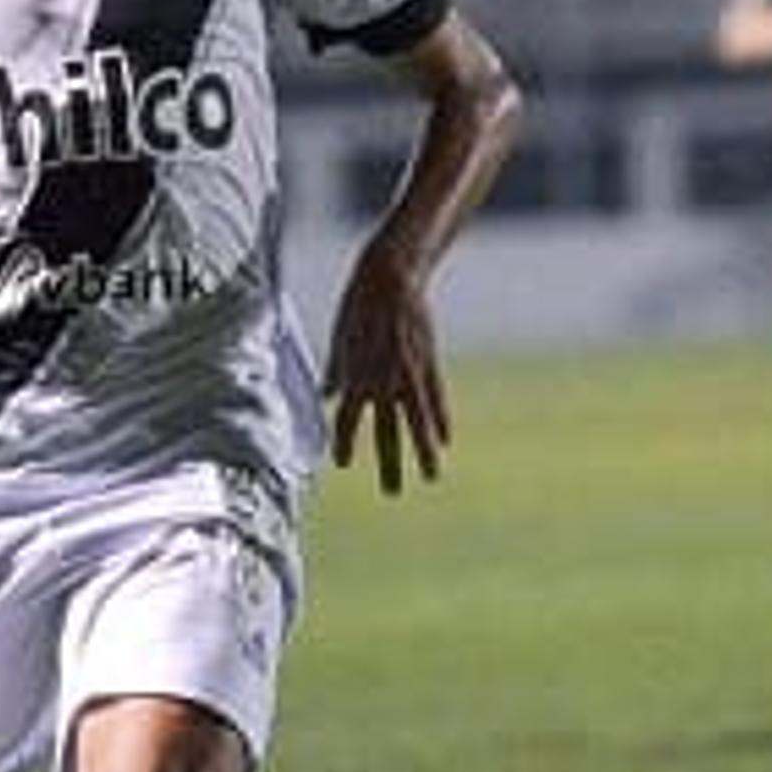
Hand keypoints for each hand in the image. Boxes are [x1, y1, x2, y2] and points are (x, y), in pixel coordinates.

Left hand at [322, 241, 449, 495]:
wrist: (391, 277)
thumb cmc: (359, 305)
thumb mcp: (339, 338)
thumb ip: (335, 371)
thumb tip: (326, 395)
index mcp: (355, 375)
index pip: (347, 420)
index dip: (344, 443)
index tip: (342, 463)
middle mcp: (382, 381)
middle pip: (385, 433)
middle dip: (389, 464)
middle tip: (392, 493)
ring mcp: (408, 375)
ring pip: (416, 423)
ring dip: (422, 453)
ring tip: (430, 477)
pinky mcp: (428, 363)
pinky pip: (436, 399)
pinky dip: (440, 420)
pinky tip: (445, 441)